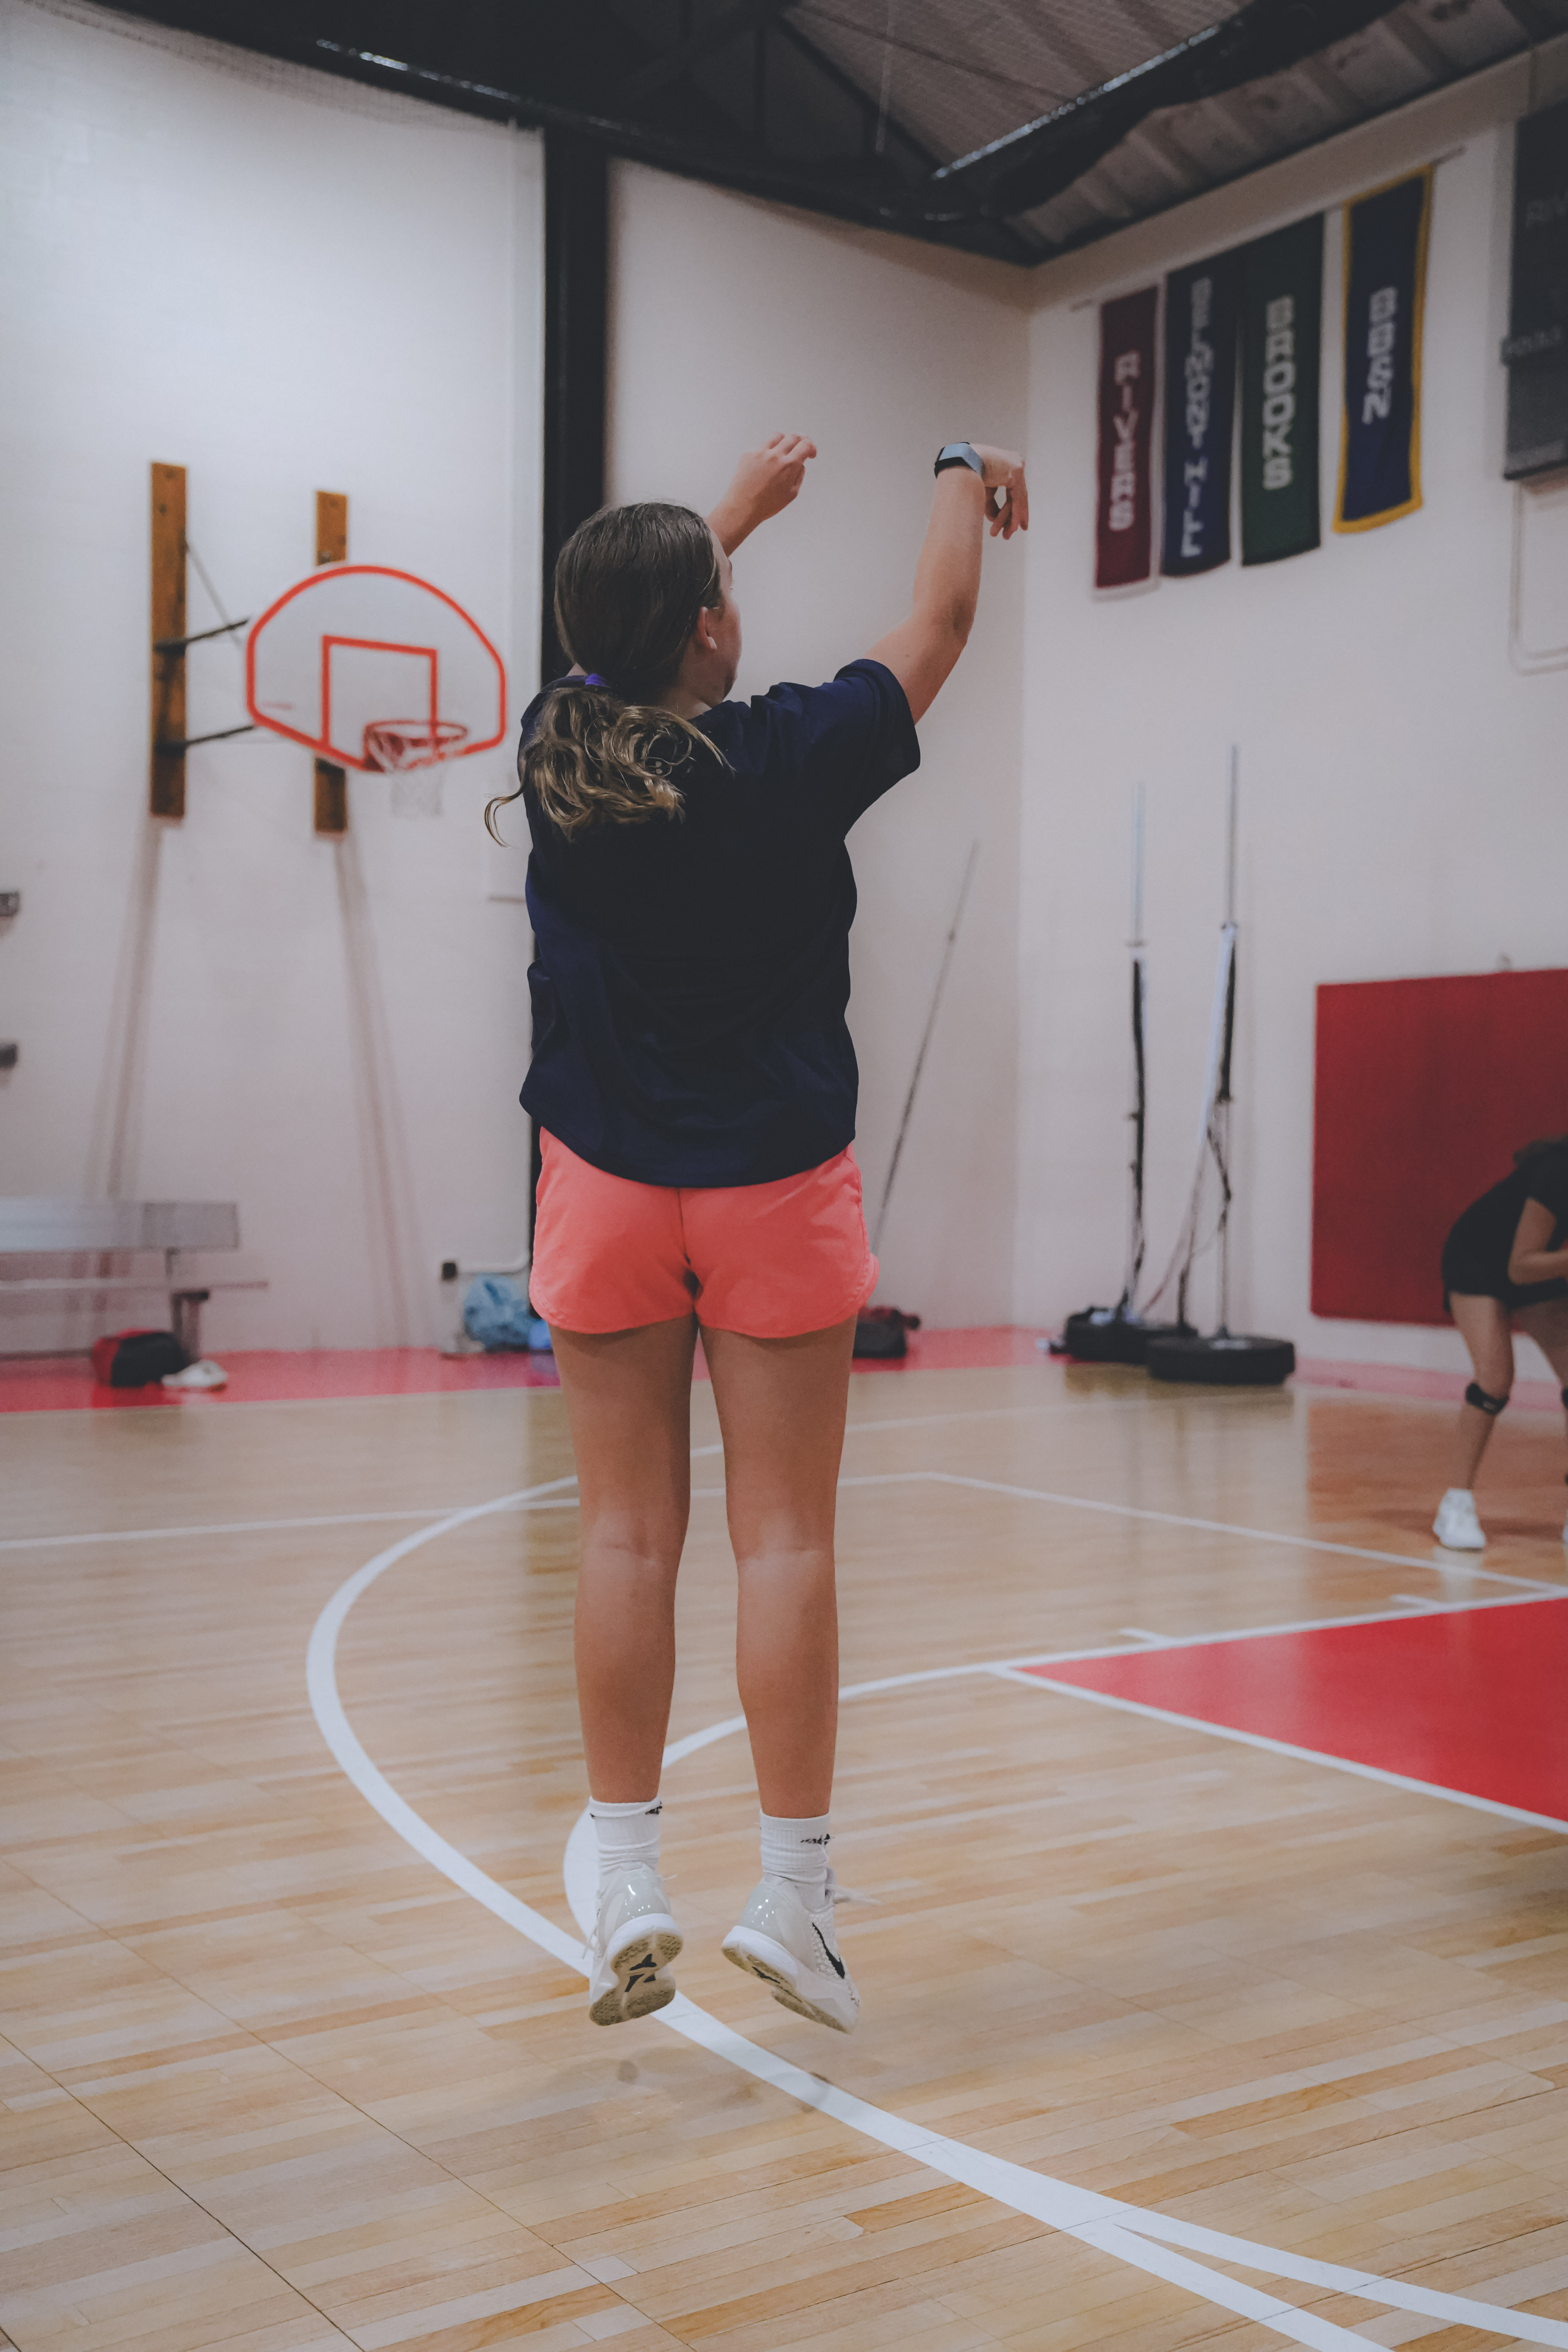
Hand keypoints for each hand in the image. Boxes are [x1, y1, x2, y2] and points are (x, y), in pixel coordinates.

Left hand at [709, 433, 816, 552]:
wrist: (742, 507)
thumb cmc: (766, 505)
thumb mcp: (791, 494)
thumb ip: (799, 475)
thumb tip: (800, 463)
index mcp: (788, 466)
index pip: (805, 445)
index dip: (811, 447)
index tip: (810, 452)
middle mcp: (775, 456)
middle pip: (793, 437)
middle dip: (801, 440)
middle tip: (801, 446)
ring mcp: (760, 452)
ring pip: (777, 436)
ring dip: (784, 440)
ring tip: (784, 449)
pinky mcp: (749, 453)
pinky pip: (762, 445)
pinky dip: (768, 449)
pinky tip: (768, 459)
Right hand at [968, 444, 1027, 538]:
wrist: (961, 464)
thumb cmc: (965, 475)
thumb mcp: (981, 494)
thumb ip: (991, 505)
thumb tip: (995, 519)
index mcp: (1005, 467)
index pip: (1012, 493)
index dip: (1011, 511)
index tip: (1013, 527)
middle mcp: (1013, 464)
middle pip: (1016, 497)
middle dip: (1012, 518)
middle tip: (1008, 534)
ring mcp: (1016, 466)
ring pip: (1017, 499)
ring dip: (1011, 519)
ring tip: (1006, 535)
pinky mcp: (1016, 470)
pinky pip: (1019, 497)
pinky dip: (1016, 513)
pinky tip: (1014, 527)